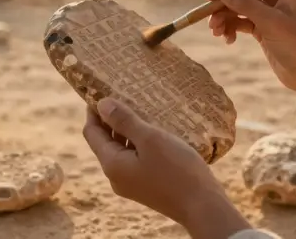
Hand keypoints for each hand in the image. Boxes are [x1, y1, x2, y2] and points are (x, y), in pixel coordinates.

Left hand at [82, 98, 251, 238]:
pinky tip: (154, 131)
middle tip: (124, 94)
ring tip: (141, 108)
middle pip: (105, 141)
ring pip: (122, 150)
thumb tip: (101, 104)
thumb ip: (124, 121)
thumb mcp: (150, 139)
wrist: (203, 206)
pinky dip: (139, 143)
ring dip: (128, 130)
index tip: (102, 90)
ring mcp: (131, 183)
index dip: (94, 111)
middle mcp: (116, 176)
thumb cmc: (177, 170)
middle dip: (111, 119)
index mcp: (112, 164)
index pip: (92, 133)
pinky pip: (135, 158)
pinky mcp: (146, 185)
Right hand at [204, 0, 295, 92]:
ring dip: (223, 17)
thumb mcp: (270, 22)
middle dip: (223, 3)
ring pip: (237, 6)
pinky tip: (228, 40)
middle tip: (208, 17)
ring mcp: (269, 10)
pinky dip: (231, 28)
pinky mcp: (263, 27)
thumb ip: (244, 4)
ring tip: (216, 32)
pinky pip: (240, 21)